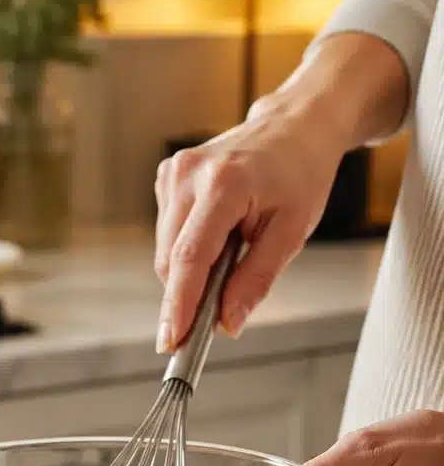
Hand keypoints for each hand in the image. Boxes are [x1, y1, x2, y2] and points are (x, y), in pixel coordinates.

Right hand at [153, 100, 345, 353]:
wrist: (295, 125)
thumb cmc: (299, 173)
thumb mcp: (292, 231)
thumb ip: (257, 279)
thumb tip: (226, 323)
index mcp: (224, 184)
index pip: (190, 258)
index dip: (178, 305)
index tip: (171, 340)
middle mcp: (188, 175)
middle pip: (172, 260)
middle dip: (187, 294)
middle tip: (214, 313)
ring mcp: (172, 173)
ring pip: (166, 251)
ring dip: (190, 270)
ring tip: (231, 251)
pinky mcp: (166, 177)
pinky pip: (168, 234)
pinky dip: (188, 248)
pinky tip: (217, 232)